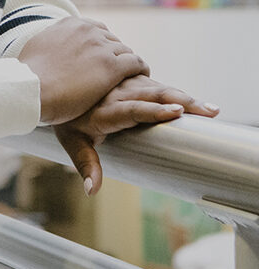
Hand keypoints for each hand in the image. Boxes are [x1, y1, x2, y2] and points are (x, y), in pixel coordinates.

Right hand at [17, 17, 148, 124]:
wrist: (33, 88)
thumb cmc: (31, 75)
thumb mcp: (37, 46)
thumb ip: (51, 41)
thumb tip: (49, 46)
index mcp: (70, 24)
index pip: (95, 29)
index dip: (101, 45)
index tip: (101, 57)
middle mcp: (87, 31)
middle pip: (112, 40)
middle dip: (115, 54)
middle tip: (117, 70)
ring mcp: (101, 48)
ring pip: (125, 51)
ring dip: (128, 63)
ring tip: (132, 75)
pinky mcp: (112, 67)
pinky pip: (136, 63)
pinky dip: (141, 68)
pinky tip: (142, 76)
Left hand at [54, 75, 219, 194]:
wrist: (57, 85)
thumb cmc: (67, 118)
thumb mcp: (72, 142)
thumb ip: (86, 165)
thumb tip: (92, 191)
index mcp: (105, 110)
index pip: (132, 109)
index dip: (154, 110)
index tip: (177, 112)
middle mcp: (117, 92)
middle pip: (153, 95)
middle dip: (183, 102)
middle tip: (209, 111)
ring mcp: (125, 83)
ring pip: (158, 87)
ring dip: (184, 97)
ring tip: (211, 109)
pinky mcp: (130, 77)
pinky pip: (155, 83)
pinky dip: (175, 93)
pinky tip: (196, 103)